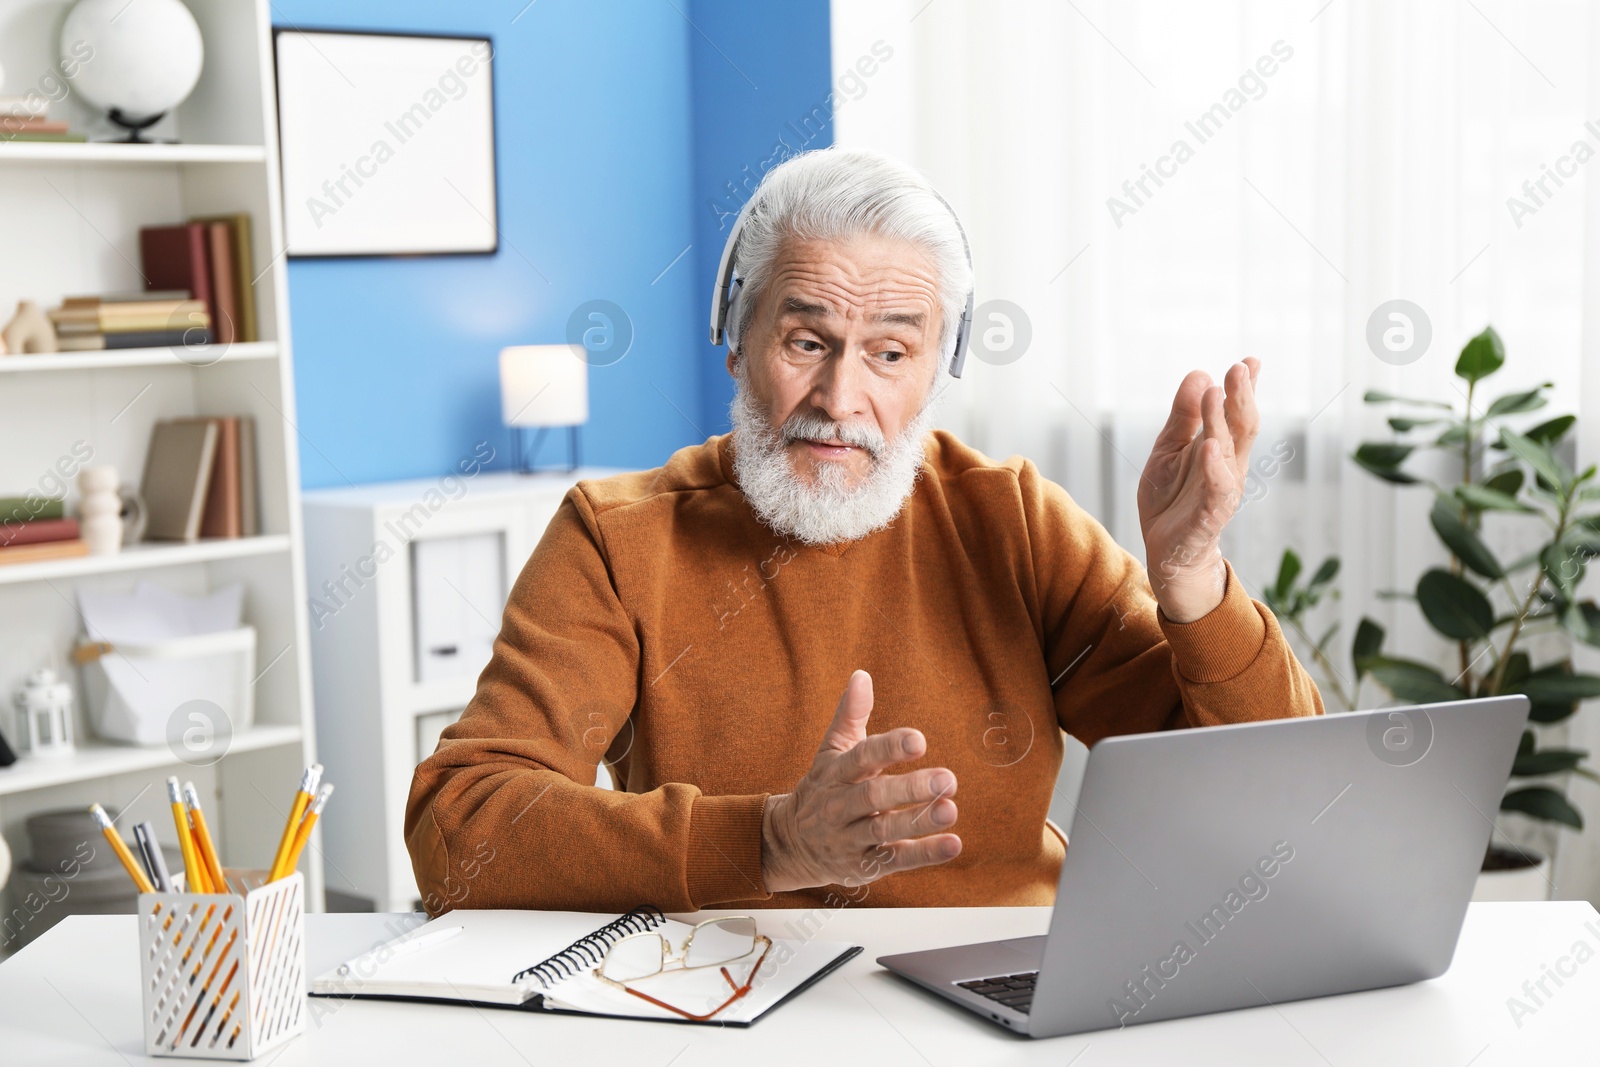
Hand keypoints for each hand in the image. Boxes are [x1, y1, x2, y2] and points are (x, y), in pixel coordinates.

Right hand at [761, 670, 960, 892]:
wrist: (790, 844)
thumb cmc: (822, 788)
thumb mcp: (831, 751)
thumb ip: (849, 715)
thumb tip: (862, 676)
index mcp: (835, 773)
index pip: (861, 758)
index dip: (889, 749)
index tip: (918, 740)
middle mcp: (840, 806)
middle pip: (873, 796)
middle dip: (910, 789)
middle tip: (947, 778)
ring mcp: (851, 838)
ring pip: (884, 831)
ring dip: (919, 822)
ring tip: (950, 809)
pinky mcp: (864, 866)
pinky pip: (895, 860)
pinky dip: (925, 854)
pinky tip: (952, 844)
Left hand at [1137, 358, 1260, 622]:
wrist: (1166, 551)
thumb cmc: (1170, 498)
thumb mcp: (1168, 449)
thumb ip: (1182, 417)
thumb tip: (1199, 374)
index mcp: (1219, 447)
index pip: (1236, 412)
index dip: (1245, 387)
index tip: (1251, 360)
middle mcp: (1228, 465)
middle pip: (1240, 425)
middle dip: (1241, 395)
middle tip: (1240, 366)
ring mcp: (1222, 488)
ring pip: (1228, 450)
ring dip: (1224, 420)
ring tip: (1220, 391)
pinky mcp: (1209, 513)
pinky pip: (1216, 488)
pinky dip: (1214, 467)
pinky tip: (1209, 446)